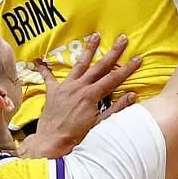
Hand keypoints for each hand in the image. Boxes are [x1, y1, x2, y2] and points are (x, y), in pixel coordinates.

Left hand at [19, 33, 141, 158]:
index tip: (138, 58)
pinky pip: (49, 78)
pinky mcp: (53, 92)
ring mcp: (66, 87)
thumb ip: (116, 108)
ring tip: (95, 36)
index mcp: (91, 95)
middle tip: (122, 39)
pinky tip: (39, 59)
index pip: (114, 78)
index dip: (128, 68)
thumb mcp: (100, 124)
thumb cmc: (77, 136)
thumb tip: (132, 95)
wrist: (52, 142)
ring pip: (79, 65)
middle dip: (113, 52)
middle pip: (99, 66)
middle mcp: (79, 87)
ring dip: (88, 50)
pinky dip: (44, 68)